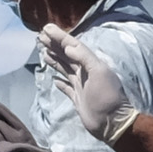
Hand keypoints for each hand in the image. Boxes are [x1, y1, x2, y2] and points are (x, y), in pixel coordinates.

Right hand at [33, 24, 135, 143]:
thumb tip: (69, 48)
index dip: (60, 37)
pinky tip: (54, 80)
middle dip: (55, 46)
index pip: (73, 46)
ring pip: (65, 69)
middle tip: (41, 37)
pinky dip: (60, 83)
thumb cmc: (107, 97)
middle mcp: (85, 72)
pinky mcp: (77, 99)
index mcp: (90, 64)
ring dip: (55, 60)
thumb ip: (85, 58)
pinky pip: (66, 88)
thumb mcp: (100, 73)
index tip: (46, 28)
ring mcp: (81, 86)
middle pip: (67, 56)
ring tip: (43, 52)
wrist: (112, 123)